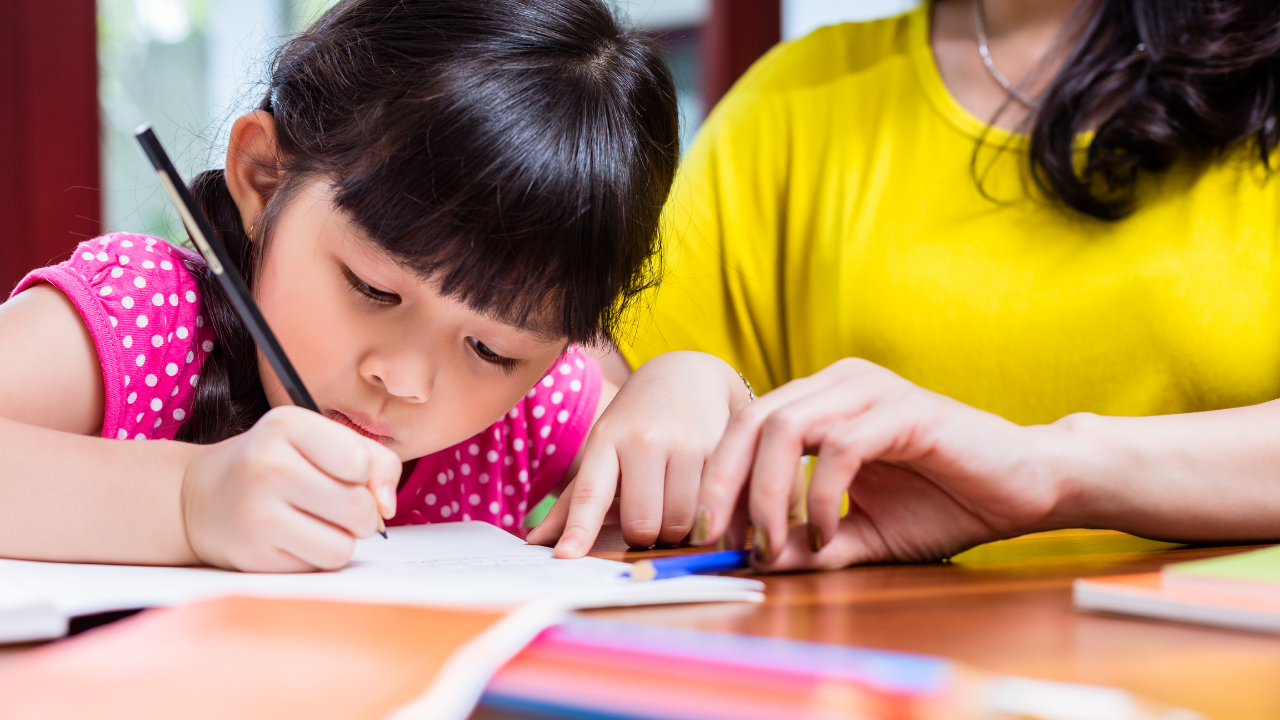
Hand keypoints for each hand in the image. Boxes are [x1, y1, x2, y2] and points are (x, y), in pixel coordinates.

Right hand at [181, 406, 401, 571]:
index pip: (361, 462)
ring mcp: (258, 513)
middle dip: (361, 513)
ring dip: (341, 539)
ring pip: (344, 545)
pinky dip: (317, 556)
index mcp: (286, 425)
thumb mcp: (319, 440)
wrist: (201, 497)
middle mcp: (268, 466)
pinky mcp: (254, 555)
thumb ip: (373, 460)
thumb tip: (387, 506)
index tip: (347, 474)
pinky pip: (319, 566)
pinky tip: (294, 538)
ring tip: (316, 521)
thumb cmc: (273, 464)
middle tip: (334, 504)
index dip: (366, 475)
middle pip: (359, 508)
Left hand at [527, 351, 751, 557]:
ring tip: (675, 504)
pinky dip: (706, 517)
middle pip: (643, 524)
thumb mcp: (602, 449)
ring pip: (681, 524)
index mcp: (607, 440)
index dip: (580, 529)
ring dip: (678, 530)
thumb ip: (574, 500)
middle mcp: (644, 439)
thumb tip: (536, 542)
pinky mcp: (721, 450)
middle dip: (645, 535)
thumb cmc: (636, 423)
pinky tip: (702, 496)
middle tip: (649, 517)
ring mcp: (685, 443)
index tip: (566, 557)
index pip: (590, 492)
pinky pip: (712, 510)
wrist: (686, 376)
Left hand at [694, 358, 1066, 571]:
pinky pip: (838, 448)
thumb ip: (809, 543)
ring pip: (785, 428)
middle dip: (724, 485)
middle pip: (751, 421)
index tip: (705, 535)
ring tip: (771, 543)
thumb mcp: (862, 534)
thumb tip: (753, 559)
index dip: (716, 479)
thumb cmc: (947, 503)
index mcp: (822, 401)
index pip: (744, 428)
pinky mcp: (904, 410)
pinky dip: (821, 497)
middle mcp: (839, 384)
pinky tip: (829, 536)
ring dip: (767, 494)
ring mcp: (871, 391)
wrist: (1027, 488)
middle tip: (720, 540)